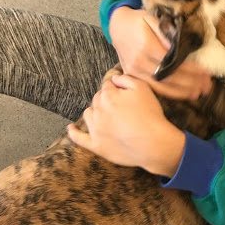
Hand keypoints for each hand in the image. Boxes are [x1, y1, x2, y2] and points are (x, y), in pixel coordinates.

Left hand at [67, 74, 185, 176]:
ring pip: (88, 114)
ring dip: (94, 111)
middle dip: (106, 99)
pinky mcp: (96, 145)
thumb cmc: (150, 114)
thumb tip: (114, 78)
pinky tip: (71, 128)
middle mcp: (98, 111)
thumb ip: (125, 78)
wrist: (153, 143)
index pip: (107, 85)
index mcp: (108, 96)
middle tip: (120, 105)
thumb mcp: (142, 87)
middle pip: (97, 99)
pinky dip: (74, 133)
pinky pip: (79, 138)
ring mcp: (95, 129)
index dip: (116, 88)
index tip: (124, 93)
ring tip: (105, 114)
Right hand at [109, 7, 212, 100]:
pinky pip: (152, 88)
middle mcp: (139, 61)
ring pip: (160, 86)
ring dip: (181, 91)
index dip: (191, 69)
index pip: (173, 61)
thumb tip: (178, 47)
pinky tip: (181, 94)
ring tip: (198, 93)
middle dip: (190, 83)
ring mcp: (134, 71)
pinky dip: (168, 93)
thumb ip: (165, 33)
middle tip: (207, 85)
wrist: (118, 26)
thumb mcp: (152, 18)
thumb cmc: (138, 20)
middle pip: (168, 76)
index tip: (206, 72)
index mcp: (145, 45)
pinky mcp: (132, 76)